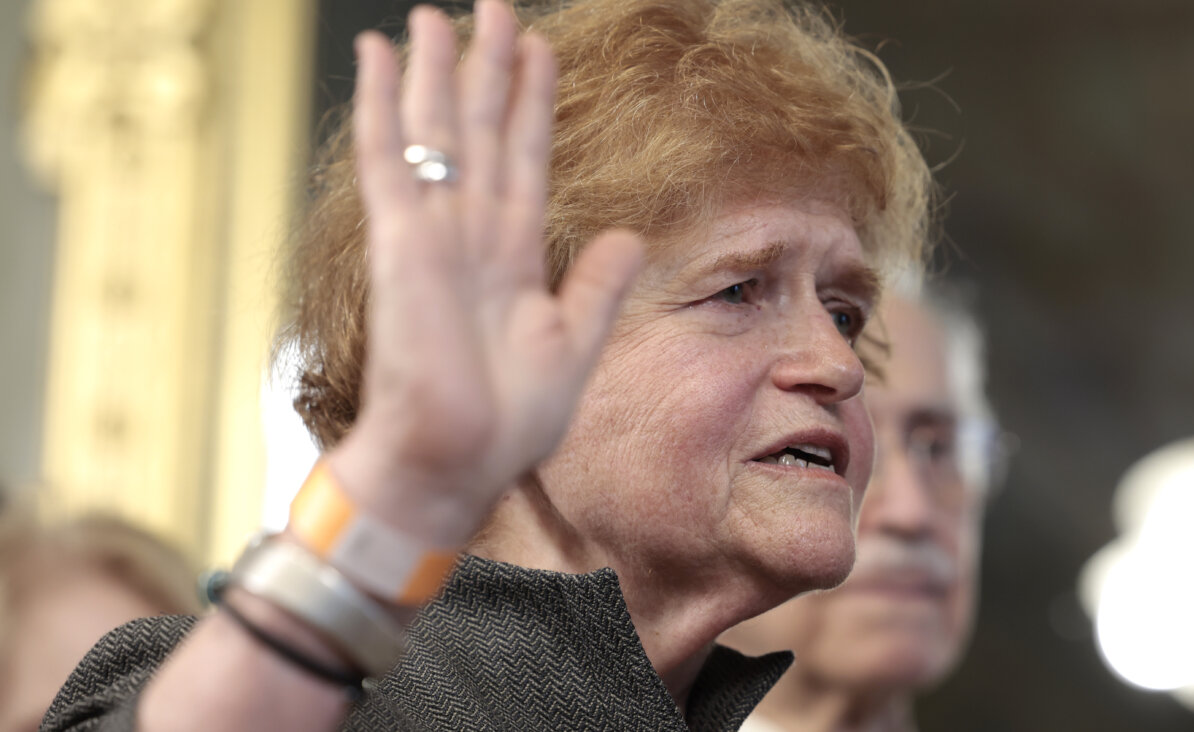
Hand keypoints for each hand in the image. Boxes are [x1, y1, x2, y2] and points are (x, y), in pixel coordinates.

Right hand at [329, 2, 641, 545]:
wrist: (456, 464)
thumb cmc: (507, 423)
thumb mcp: (572, 345)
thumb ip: (597, 286)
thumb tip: (629, 235)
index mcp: (513, 256)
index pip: (526, 159)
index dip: (533, 103)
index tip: (540, 49)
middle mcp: (472, 234)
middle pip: (483, 131)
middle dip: (489, 67)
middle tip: (495, 7)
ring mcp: (432, 233)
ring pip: (437, 130)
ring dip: (438, 70)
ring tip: (439, 15)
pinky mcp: (400, 243)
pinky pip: (390, 158)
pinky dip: (386, 104)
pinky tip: (383, 54)